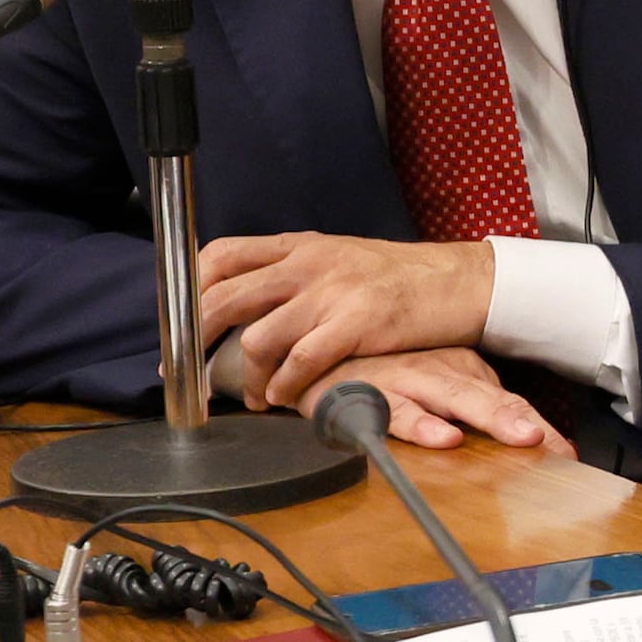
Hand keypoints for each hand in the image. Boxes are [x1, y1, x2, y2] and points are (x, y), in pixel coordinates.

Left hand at [193, 231, 497, 412]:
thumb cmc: (403, 277)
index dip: (190, 290)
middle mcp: (308, 264)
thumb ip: (297, 272)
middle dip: (195, 341)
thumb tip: (251, 296)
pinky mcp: (356, 323)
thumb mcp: (341, 258)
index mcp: (300, 246)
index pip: (221, 255)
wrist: (461, 281)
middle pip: (225, 298)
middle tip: (189, 371)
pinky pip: (301, 361)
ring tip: (253, 396)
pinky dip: (284, 385)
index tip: (180, 322)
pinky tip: (284, 396)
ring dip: (245, 376)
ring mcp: (331, 293)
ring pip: (257, 337)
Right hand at [301, 343, 557, 453]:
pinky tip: (442, 438)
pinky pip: (395, 412)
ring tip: (517, 436)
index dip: (540, 428)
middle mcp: (439, 372)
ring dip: (486, 417)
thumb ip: (478, 406)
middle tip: (548, 442)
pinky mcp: (367, 395)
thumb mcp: (437, 380)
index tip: (568, 456)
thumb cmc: (382, 370)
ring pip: (451, 398)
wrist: (313, 353)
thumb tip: (531, 437)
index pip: (510, 402)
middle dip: (521, 420)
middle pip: (489, 399)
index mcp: (461, 369)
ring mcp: (406, 380)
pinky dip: (419, 425)